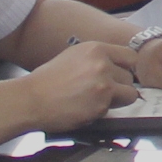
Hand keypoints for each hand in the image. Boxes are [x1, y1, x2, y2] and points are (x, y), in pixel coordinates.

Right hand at [24, 40, 141, 130]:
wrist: (31, 99)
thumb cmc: (47, 80)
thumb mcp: (74, 56)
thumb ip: (98, 59)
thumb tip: (117, 67)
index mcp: (97, 49)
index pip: (131, 57)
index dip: (127, 68)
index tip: (123, 76)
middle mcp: (103, 64)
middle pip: (130, 77)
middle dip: (120, 87)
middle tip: (103, 92)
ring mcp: (103, 85)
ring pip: (129, 95)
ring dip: (117, 100)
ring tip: (95, 101)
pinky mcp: (101, 105)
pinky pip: (112, 110)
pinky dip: (102, 112)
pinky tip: (84, 108)